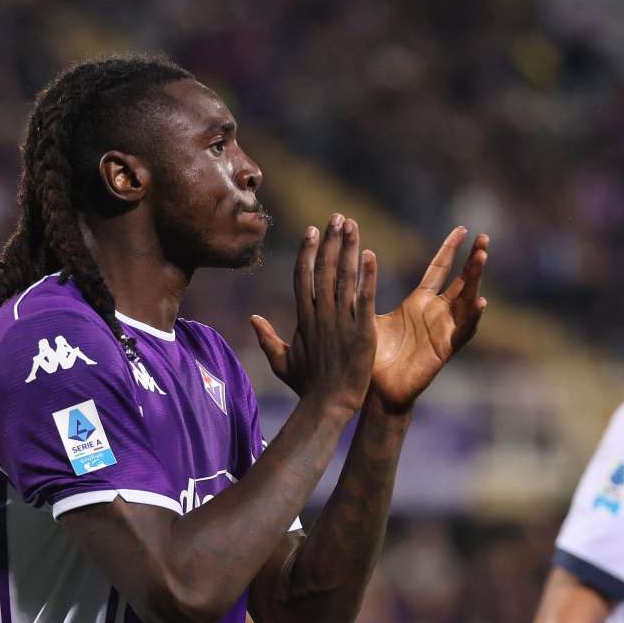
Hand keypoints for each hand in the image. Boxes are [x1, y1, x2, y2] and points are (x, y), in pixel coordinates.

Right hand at [251, 214, 376, 413]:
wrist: (328, 406)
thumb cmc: (307, 387)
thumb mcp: (283, 362)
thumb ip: (268, 339)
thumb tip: (253, 319)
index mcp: (305, 319)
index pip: (303, 276)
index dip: (308, 251)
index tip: (313, 230)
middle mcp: (321, 315)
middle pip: (323, 269)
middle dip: (330, 241)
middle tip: (338, 217)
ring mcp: (341, 322)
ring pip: (343, 278)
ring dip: (347, 249)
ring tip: (352, 225)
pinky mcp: (362, 332)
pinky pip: (364, 299)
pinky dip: (367, 277)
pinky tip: (370, 255)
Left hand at [370, 227, 487, 413]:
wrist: (377, 391)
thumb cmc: (373, 357)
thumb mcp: (368, 316)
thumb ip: (363, 292)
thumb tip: (348, 264)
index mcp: (419, 303)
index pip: (439, 269)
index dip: (451, 249)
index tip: (462, 228)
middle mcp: (436, 314)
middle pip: (461, 280)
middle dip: (473, 260)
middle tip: (484, 237)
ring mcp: (444, 331)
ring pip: (467, 300)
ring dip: (476, 280)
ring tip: (482, 258)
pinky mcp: (445, 350)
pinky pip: (463, 332)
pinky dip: (472, 318)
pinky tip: (480, 302)